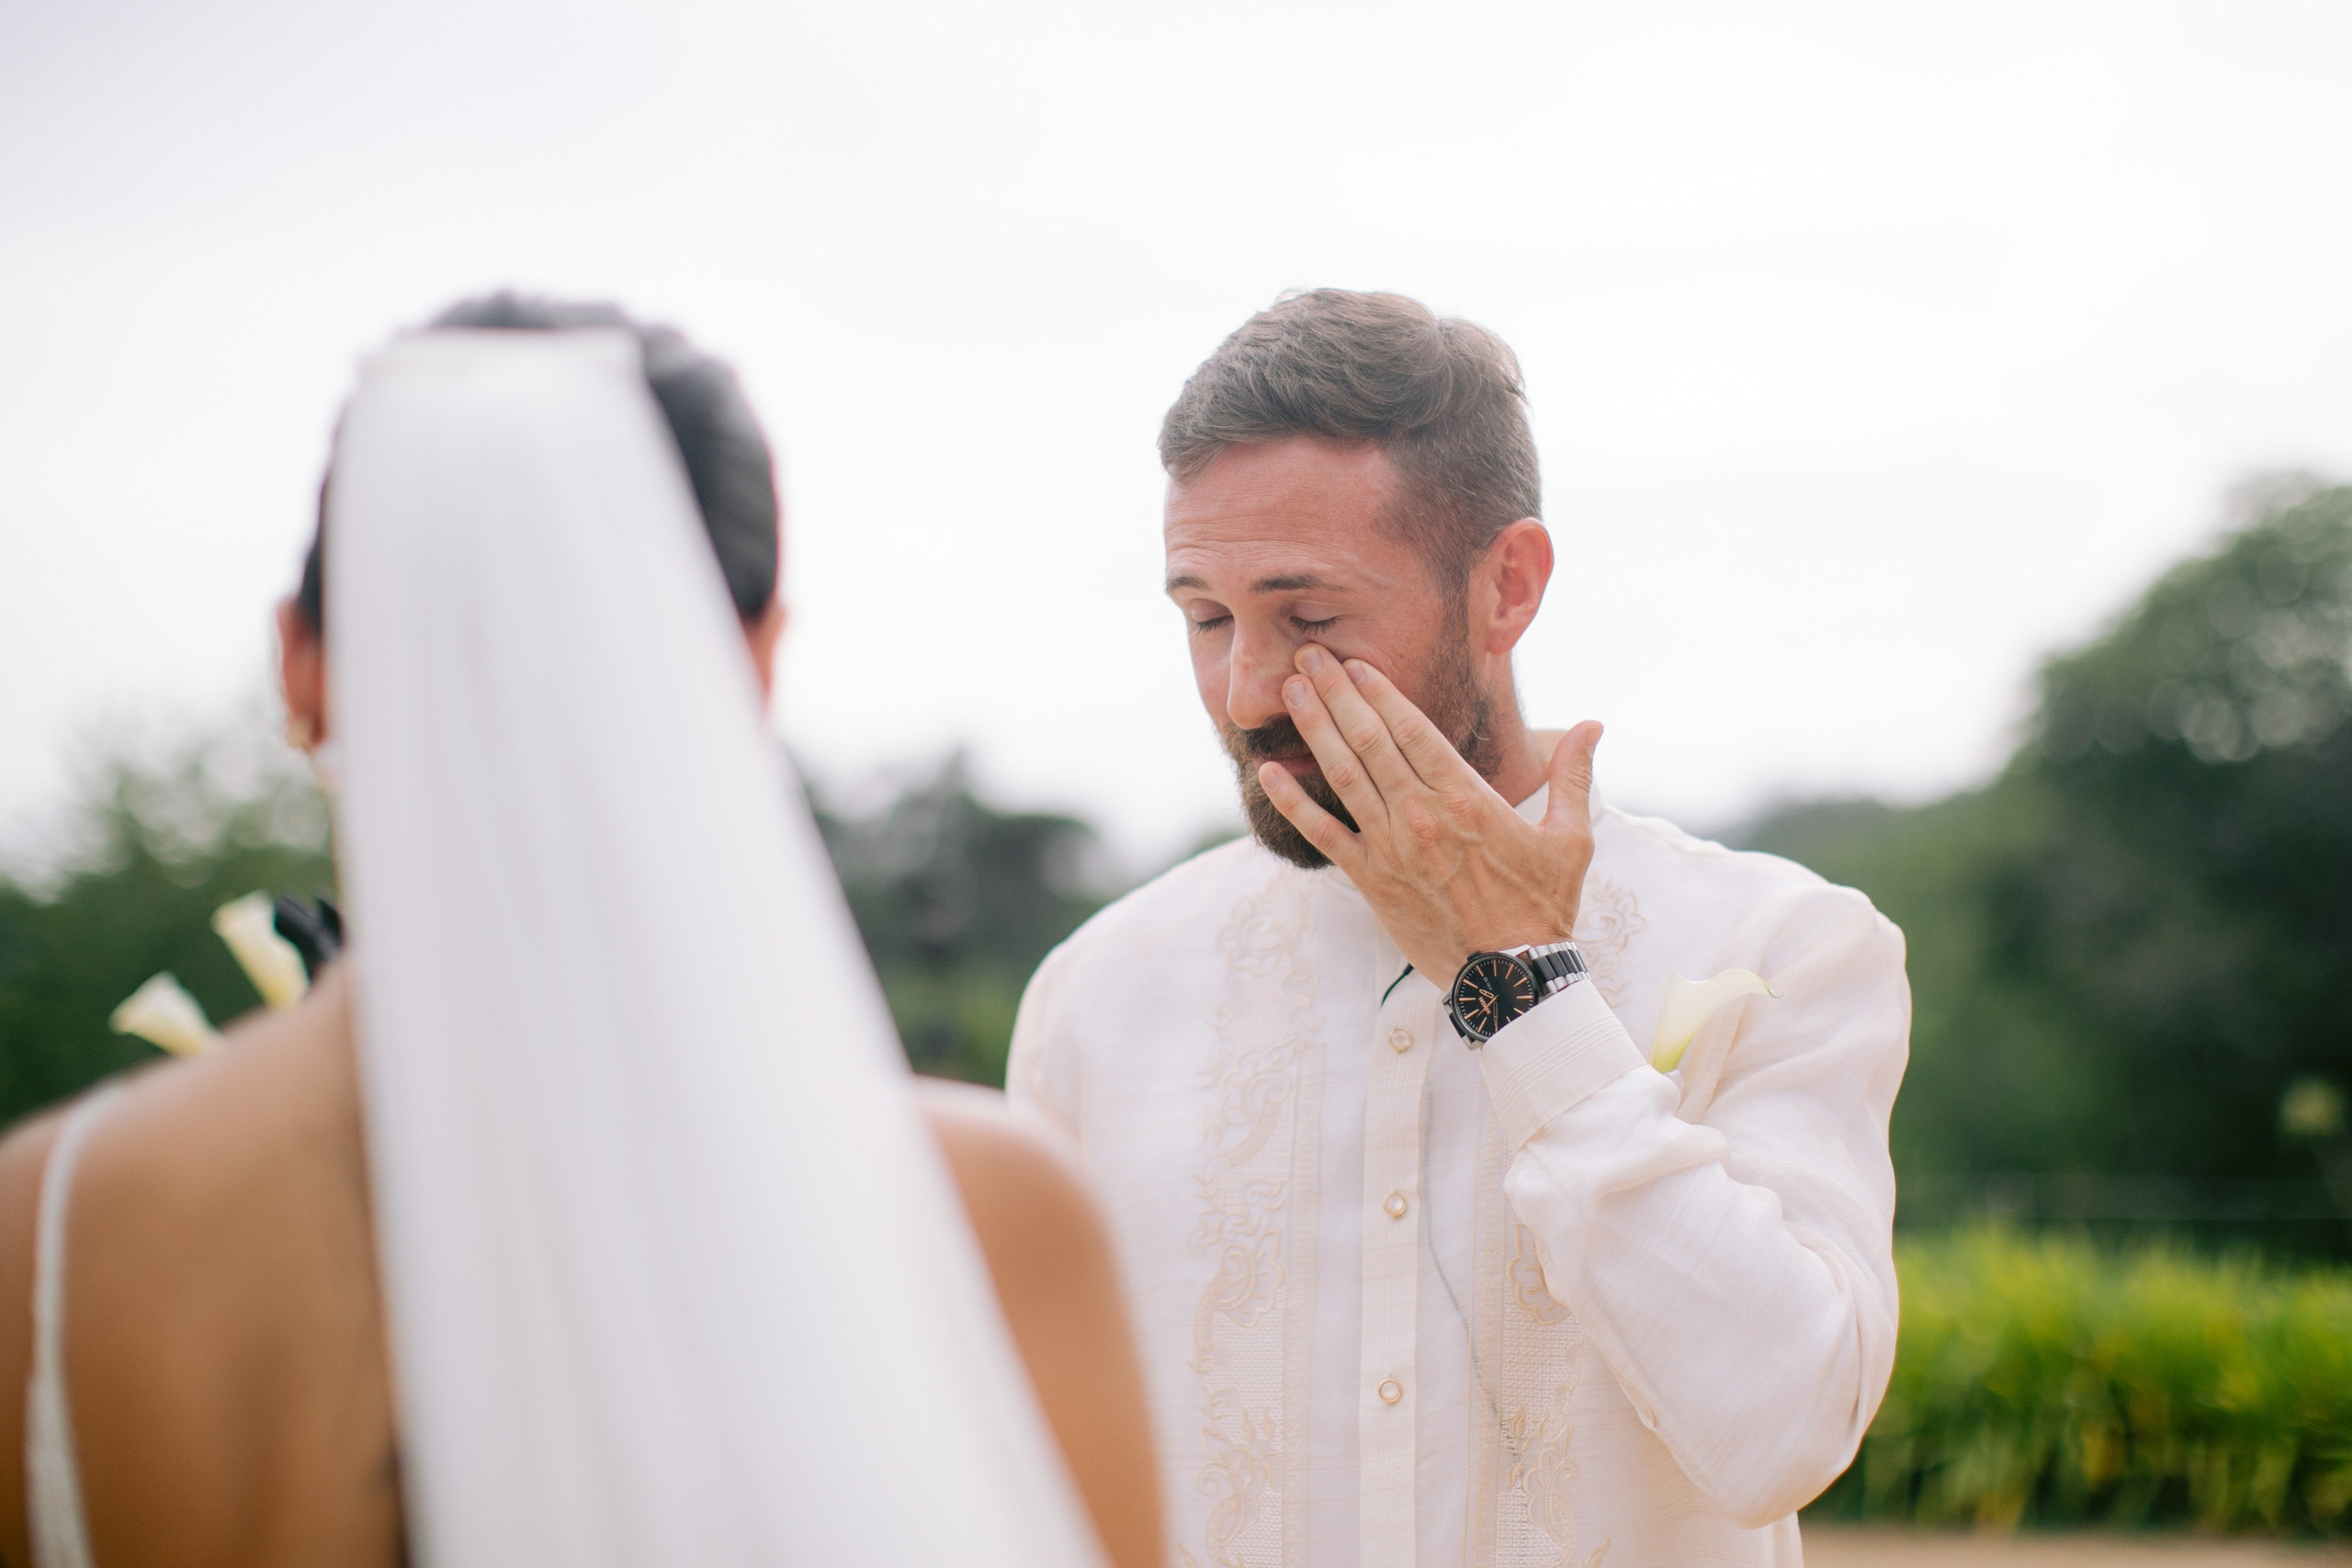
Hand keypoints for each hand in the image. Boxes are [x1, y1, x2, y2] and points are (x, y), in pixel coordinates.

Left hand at [1257, 644, 1601, 985]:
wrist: (1509, 976)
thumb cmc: (1542, 906)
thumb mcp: (1570, 838)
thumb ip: (1573, 776)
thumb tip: (1594, 725)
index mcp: (1467, 798)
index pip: (1414, 729)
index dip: (1380, 691)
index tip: (1355, 662)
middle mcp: (1422, 814)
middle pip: (1370, 740)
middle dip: (1335, 693)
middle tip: (1307, 654)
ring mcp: (1392, 847)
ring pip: (1343, 775)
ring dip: (1314, 728)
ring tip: (1289, 691)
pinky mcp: (1370, 880)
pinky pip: (1322, 833)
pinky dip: (1292, 801)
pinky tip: (1267, 772)